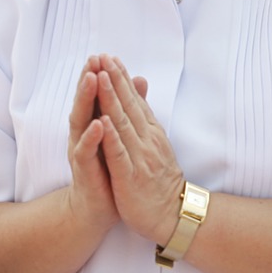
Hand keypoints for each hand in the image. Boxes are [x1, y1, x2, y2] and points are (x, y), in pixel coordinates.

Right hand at [65, 58, 118, 232]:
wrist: (98, 208)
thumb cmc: (109, 169)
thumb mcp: (118, 136)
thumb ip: (125, 108)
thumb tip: (136, 80)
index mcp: (94, 126)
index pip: (96, 96)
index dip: (100, 75)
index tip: (106, 54)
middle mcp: (83, 136)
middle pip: (85, 102)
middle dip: (88, 80)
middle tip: (93, 59)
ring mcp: (81, 152)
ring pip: (81, 122)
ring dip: (86, 100)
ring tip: (91, 80)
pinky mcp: (85, 171)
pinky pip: (86, 152)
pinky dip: (91, 138)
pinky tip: (98, 125)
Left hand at [95, 55, 184, 245]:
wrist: (172, 215)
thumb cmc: (161, 181)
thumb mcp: (157, 146)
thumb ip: (147, 122)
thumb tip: (143, 100)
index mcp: (151, 133)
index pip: (135, 100)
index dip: (122, 79)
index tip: (111, 58)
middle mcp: (147, 140)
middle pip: (128, 105)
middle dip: (114, 80)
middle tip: (103, 57)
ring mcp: (139, 157)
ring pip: (122, 123)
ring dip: (110, 99)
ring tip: (99, 77)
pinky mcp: (130, 175)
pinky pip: (118, 152)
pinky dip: (110, 135)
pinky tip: (102, 120)